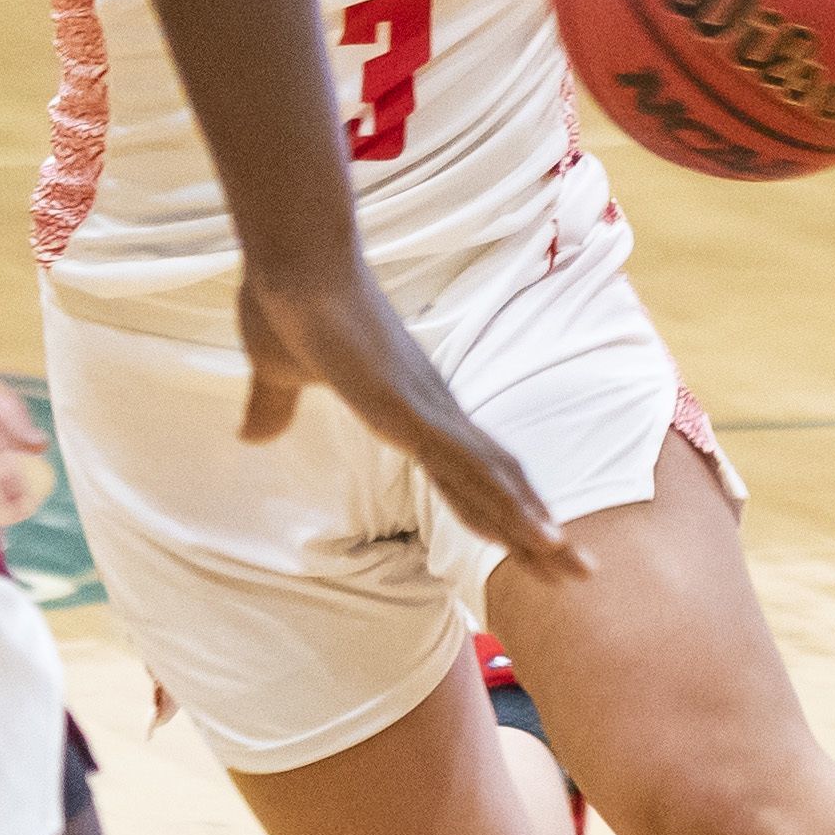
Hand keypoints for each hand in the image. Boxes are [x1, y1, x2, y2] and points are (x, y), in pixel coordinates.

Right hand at [237, 261, 589, 581]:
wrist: (289, 261)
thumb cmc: (288, 306)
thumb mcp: (276, 375)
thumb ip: (272, 407)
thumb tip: (252, 434)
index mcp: (409, 410)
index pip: (463, 476)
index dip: (498, 514)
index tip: (533, 548)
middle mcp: (432, 411)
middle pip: (495, 485)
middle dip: (536, 533)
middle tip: (581, 574)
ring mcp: (427, 409)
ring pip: (494, 481)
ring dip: (535, 527)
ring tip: (575, 569)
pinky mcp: (411, 408)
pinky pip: (467, 466)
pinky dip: (505, 501)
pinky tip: (536, 534)